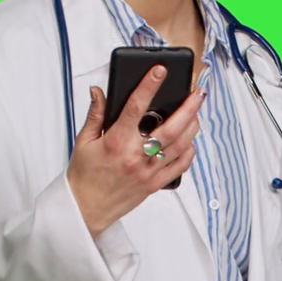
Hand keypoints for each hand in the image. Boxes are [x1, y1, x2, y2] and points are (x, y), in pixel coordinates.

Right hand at [66, 65, 205, 237]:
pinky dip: (189, 152)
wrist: (85, 209)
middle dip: (188, 107)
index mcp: (116, 142)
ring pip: (180, 146)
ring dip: (192, 127)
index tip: (160, 71)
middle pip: (171, 128)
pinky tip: (190, 141)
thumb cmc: (84, 177)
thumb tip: (98, 91)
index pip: (136, 107)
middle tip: (198, 92)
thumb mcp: (84, 141)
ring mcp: (148, 172)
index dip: (149, 86)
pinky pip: (179, 167)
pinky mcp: (154, 185)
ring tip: (196, 112)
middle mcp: (135, 156)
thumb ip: (95, 114)